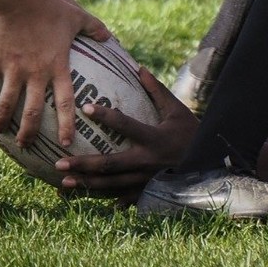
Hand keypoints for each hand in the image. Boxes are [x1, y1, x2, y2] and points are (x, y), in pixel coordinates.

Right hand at [0, 0, 108, 147]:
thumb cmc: (51, 7)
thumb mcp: (78, 17)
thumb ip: (94, 28)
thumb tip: (110, 36)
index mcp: (57, 66)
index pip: (66, 102)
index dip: (66, 124)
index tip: (66, 142)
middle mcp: (35, 73)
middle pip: (33, 112)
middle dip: (28, 132)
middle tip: (25, 145)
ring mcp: (13, 69)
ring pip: (6, 104)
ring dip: (1, 119)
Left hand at [57, 66, 197, 195]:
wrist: (208, 164)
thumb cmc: (190, 133)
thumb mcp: (177, 110)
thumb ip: (156, 91)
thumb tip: (138, 68)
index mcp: (154, 138)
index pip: (125, 125)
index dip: (106, 116)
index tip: (85, 107)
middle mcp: (146, 161)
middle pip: (109, 164)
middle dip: (83, 164)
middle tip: (59, 162)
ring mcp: (145, 181)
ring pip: (110, 185)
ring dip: (85, 185)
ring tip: (63, 183)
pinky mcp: (145, 193)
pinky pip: (120, 197)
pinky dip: (102, 198)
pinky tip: (83, 198)